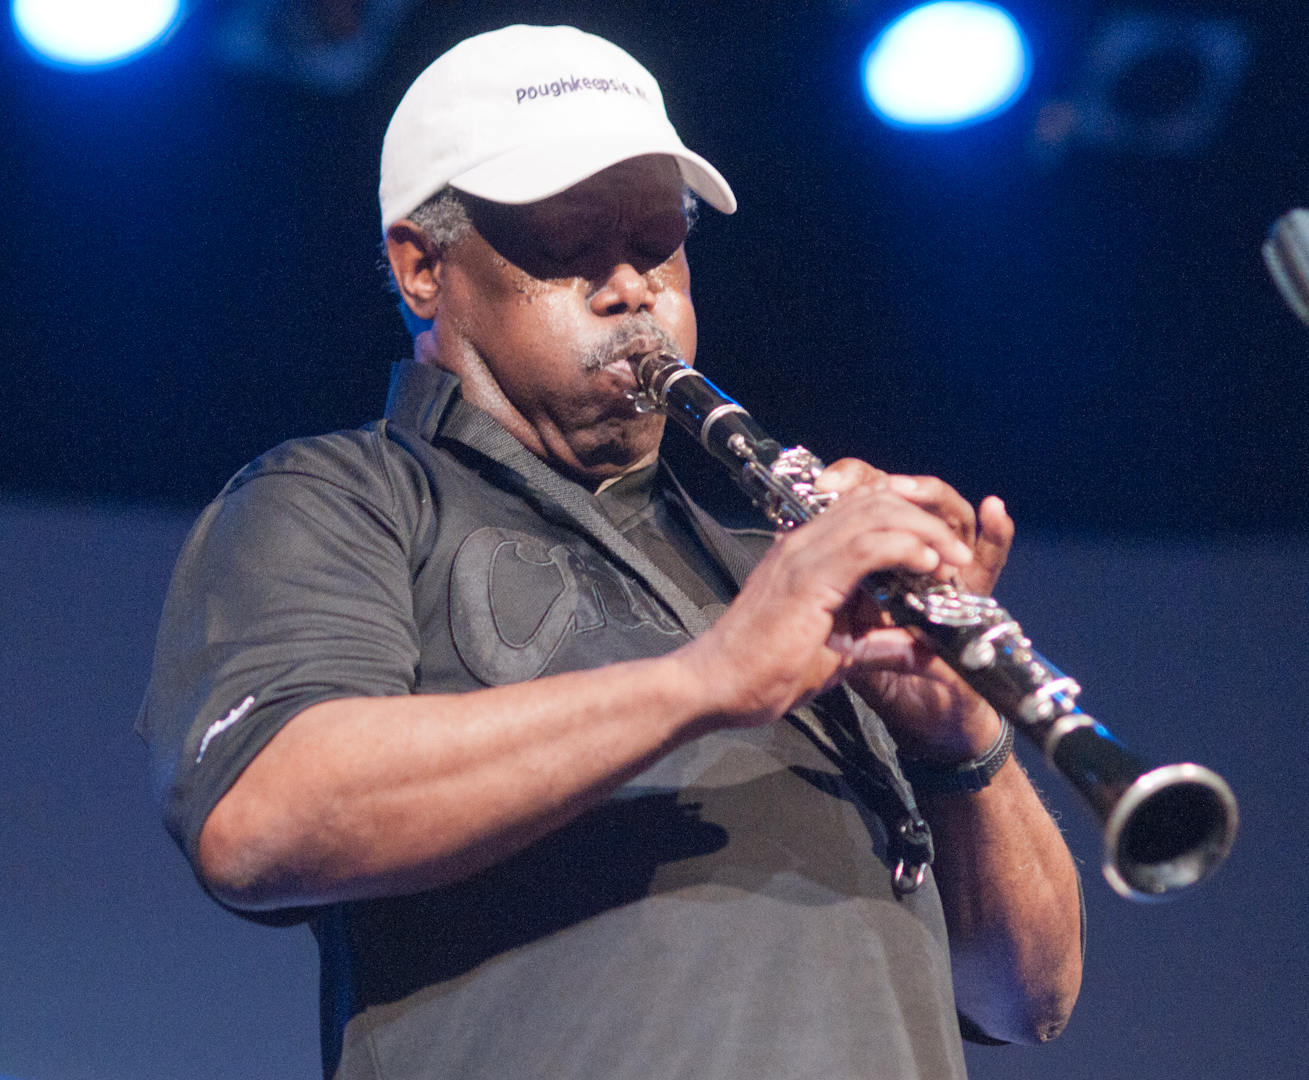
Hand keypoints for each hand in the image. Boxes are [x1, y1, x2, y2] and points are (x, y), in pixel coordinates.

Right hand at [676, 473, 975, 728]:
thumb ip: (884, 647)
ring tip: (950, 559)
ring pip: (875, 514)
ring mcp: (802, 556)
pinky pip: (867, 546)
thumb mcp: (839, 657)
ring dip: (923, 531)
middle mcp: (802, 544)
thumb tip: (928, 651)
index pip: (862, 510)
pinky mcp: (807, 579)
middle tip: (957, 553)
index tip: (941, 553)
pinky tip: (926, 565)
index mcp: (806, 555)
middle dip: (924, 520)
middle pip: (875, 502)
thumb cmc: (762, 673)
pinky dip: (904, 548)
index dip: (907, 520)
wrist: (717, 687)